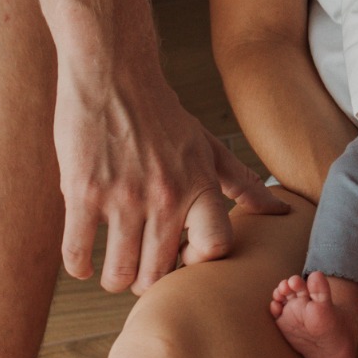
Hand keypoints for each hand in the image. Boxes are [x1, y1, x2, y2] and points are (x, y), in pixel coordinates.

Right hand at [55, 52, 288, 295]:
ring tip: (115, 271)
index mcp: (199, 185)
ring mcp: (122, 197)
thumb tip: (280, 211)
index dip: (199, 263)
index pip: (214, 248)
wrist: (113, 73)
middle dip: (149, 283)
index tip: (183, 258)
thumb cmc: (162, 113)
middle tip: (142, 275)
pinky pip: (78, 253)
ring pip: (120, 273)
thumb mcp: (208, 147)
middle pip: (159, 273)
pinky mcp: (83, 193)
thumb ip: (242, 184)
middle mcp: (165, 196)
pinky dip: (80, 267)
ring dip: (115, 280)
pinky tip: (84, 263)